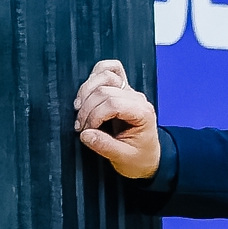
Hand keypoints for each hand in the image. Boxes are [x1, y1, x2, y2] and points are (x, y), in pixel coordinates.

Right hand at [72, 59, 162, 179]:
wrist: (147, 158)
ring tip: (80, 110)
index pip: (113, 103)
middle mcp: (137, 98)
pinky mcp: (120, 89)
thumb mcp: (123, 159)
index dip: (94, 115)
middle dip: (87, 108)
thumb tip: (85, 134)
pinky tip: (87, 93)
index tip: (86, 131)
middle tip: (81, 127)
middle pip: (105, 90)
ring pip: (105, 75)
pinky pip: (109, 70)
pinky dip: (95, 76)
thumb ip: (104, 146)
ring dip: (87, 91)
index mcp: (143, 113)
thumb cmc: (139, 158)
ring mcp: (129, 91)